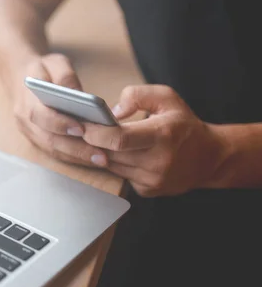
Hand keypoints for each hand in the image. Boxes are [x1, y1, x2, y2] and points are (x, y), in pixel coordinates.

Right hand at [13, 54, 107, 166]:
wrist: (21, 76)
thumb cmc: (42, 69)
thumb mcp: (54, 62)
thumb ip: (66, 76)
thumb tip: (80, 95)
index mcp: (26, 99)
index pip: (40, 115)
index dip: (60, 123)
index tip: (81, 128)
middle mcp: (25, 120)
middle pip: (49, 139)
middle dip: (75, 149)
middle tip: (101, 155)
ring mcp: (29, 132)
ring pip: (52, 149)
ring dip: (77, 157)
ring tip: (102, 159)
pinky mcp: (36, 139)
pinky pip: (54, 152)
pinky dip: (74, 157)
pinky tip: (93, 157)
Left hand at [82, 85, 227, 196]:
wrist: (209, 158)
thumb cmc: (183, 124)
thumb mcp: (167, 98)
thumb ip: (138, 95)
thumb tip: (113, 111)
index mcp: (162, 134)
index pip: (120, 138)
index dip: (96, 132)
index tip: (81, 125)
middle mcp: (158, 160)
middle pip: (111, 154)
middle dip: (91, 142)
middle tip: (77, 130)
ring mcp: (153, 179)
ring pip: (112, 166)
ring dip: (99, 153)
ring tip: (91, 139)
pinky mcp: (148, 190)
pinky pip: (120, 176)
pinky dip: (113, 164)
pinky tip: (112, 153)